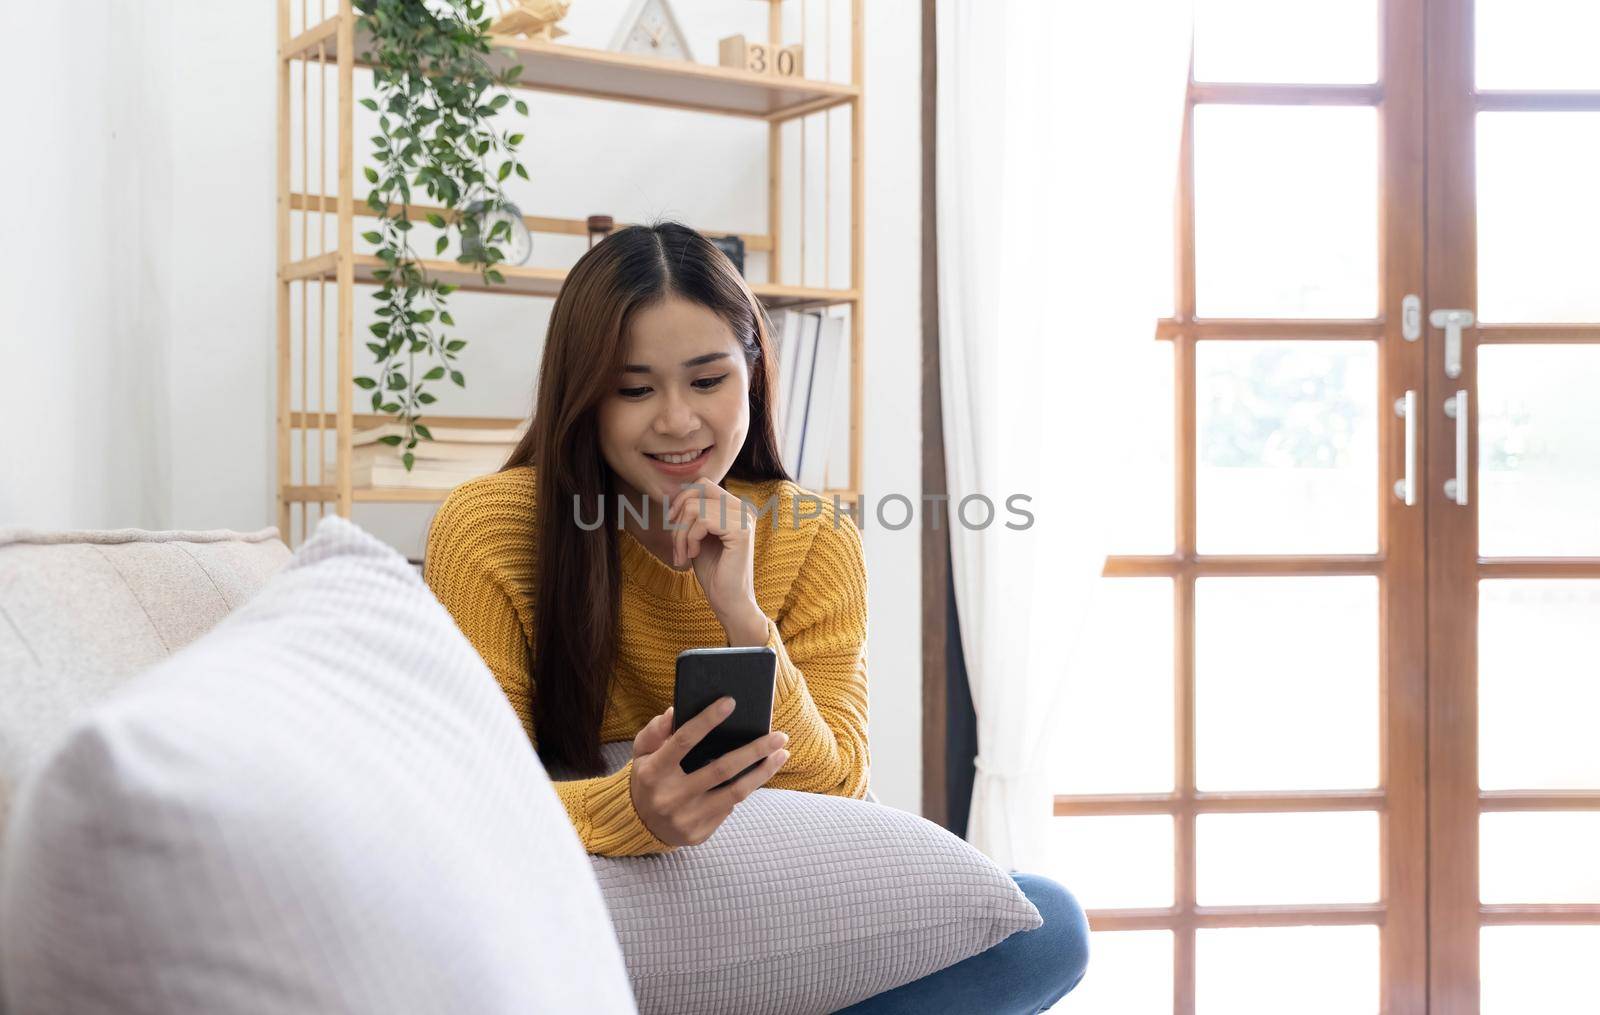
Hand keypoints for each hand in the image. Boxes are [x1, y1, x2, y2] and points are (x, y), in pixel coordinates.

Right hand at [629, 697, 789, 847]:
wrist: (639, 824)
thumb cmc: (647, 778)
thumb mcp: (642, 752)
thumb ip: (655, 731)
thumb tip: (674, 711)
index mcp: (654, 772)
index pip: (684, 740)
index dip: (707, 720)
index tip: (731, 701)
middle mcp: (670, 797)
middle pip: (721, 769)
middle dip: (755, 750)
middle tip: (780, 736)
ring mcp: (686, 819)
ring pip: (735, 793)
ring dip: (763, 772)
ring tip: (781, 754)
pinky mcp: (699, 834)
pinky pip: (728, 809)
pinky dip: (743, 789)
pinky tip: (756, 775)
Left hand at [668, 477, 764, 642]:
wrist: (729, 602)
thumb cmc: (714, 573)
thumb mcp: (698, 536)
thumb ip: (693, 515)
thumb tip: (675, 496)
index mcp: (737, 508)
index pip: (703, 485)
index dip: (682, 500)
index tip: (672, 524)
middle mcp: (745, 509)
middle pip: (699, 491)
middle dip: (680, 516)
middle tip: (677, 544)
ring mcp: (745, 518)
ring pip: (695, 508)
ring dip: (681, 535)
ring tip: (684, 555)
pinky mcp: (741, 530)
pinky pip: (702, 521)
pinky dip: (689, 539)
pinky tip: (694, 555)